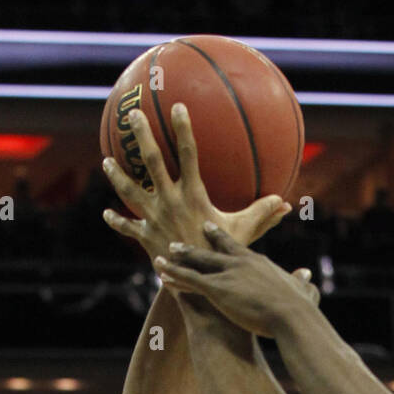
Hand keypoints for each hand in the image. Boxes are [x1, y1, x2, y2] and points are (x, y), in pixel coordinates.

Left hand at [101, 103, 290, 262]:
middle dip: (142, 136)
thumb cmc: (222, 257)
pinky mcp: (145, 237)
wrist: (197, 287)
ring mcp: (153, 218)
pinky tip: (107, 214)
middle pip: (151, 162)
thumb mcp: (244, 233)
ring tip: (106, 160)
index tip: (178, 107)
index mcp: (193, 195)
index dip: (183, 129)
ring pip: (130, 191)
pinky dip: (117, 221)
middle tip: (132, 115)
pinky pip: (128, 226)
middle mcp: (169, 202)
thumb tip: (286, 204)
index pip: (188, 154)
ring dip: (117, 175)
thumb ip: (263, 215)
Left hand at [154, 223, 317, 337]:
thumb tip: (307, 276)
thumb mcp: (302, 290)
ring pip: (196, 264)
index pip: (234, 246)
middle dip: (194, 245)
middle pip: (211, 250)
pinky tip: (161, 273)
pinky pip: (190, 281)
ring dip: (178, 259)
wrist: (290, 315)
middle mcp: (239, 262)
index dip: (219, 237)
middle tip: (180, 239)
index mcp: (257, 261)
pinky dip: (175, 276)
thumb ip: (302, 281)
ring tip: (163, 254)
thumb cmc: (299, 307)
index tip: (208, 228)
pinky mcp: (217, 289)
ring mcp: (227, 274)